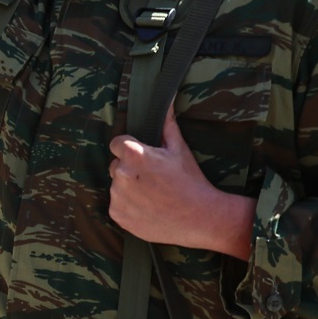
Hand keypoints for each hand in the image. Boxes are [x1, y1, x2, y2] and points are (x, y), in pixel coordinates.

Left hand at [108, 107, 253, 259]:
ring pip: (117, 185)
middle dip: (131, 168)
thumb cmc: (191, 181)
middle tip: (154, 178)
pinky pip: (117, 204)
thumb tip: (166, 100)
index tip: (144, 157)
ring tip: (153, 194)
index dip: (130, 148)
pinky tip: (149, 208)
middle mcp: (120, 174)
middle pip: (116, 165)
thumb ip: (166, 123)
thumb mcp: (180, 149)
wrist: (200, 218)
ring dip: (129, 187)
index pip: (117, 143)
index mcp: (134, 155)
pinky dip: (128, 206)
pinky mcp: (117, 214)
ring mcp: (117, 196)